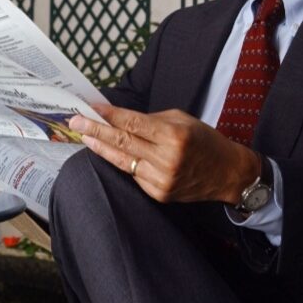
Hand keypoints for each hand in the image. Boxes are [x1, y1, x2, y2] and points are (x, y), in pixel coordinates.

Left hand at [70, 104, 259, 204]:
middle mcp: (166, 159)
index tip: (90, 108)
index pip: (132, 123)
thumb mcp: (182, 120)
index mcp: (173, 136)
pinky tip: (109, 152)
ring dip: (101, 147)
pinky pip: (133, 174)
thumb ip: (150, 120)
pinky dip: (121, 162)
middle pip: (122, 142)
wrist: (227, 173)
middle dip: (95, 130)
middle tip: (75, 121)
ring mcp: (161, 179)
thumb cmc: (204, 141)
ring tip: (83, 136)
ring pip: (122, 161)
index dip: (109, 115)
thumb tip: (118, 118)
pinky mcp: (159, 194)